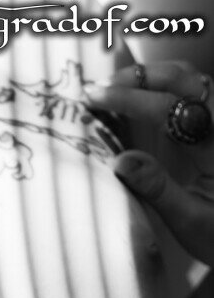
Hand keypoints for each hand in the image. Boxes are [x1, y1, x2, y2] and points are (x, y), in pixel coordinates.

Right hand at [85, 62, 213, 266]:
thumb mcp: (189, 220)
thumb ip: (157, 188)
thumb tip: (119, 161)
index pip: (171, 108)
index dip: (131, 99)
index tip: (95, 98)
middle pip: (184, 79)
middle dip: (139, 77)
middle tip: (98, 87)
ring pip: (189, 81)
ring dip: (150, 77)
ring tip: (112, 88)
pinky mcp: (212, 130)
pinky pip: (190, 95)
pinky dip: (161, 88)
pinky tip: (135, 96)